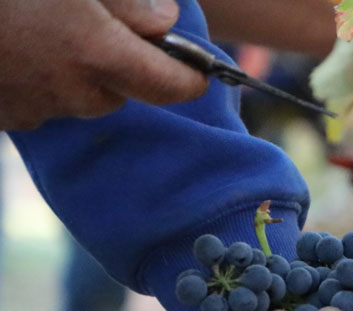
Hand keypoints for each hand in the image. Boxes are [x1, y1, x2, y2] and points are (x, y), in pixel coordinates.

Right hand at [0, 0, 209, 130]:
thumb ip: (128, 4)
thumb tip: (167, 21)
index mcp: (98, 55)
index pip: (173, 86)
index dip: (190, 76)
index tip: (197, 68)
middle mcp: (77, 93)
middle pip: (126, 90)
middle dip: (122, 64)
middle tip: (93, 26)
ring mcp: (41, 111)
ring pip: (85, 98)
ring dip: (80, 74)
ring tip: (46, 32)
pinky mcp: (11, 119)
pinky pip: (46, 104)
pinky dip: (44, 83)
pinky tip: (20, 50)